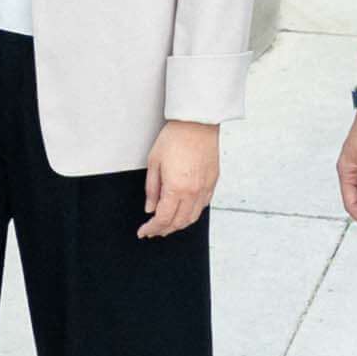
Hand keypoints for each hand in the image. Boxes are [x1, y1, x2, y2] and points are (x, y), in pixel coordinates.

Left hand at [139, 119, 218, 238]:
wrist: (197, 124)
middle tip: (153, 231)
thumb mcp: (154, 162)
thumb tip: (150, 207)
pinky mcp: (212, 183)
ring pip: (192, 218)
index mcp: (176, 188)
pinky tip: (184, 212)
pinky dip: (192, 214)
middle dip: (164, 230)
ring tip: (167, 225)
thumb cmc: (175, 138)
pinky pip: (202, 206)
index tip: (144, 231)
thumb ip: (152, 189)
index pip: (163, 218)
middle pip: (178, 222)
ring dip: (178, 225)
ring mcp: (205, 189)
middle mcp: (193, 192)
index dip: (152, 228)